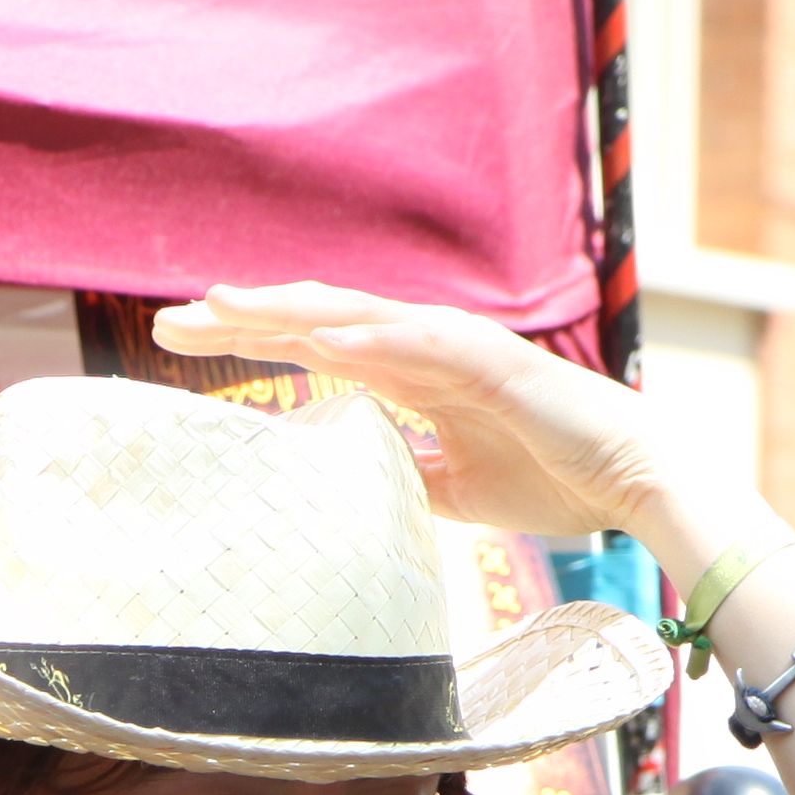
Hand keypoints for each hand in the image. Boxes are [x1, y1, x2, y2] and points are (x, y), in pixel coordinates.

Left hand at [153, 286, 705, 556]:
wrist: (628, 482)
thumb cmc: (548, 476)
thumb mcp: (445, 487)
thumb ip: (390, 470)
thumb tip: (330, 482)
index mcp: (408, 371)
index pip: (309, 345)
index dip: (246, 339)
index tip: (177, 343)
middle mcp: (423, 347)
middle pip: (314, 319)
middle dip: (240, 318)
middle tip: (166, 324)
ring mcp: (458, 349)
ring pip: (356, 317)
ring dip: (289, 311)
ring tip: (224, 307)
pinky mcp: (495, 365)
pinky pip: (423, 347)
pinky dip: (370, 340)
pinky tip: (319, 340)